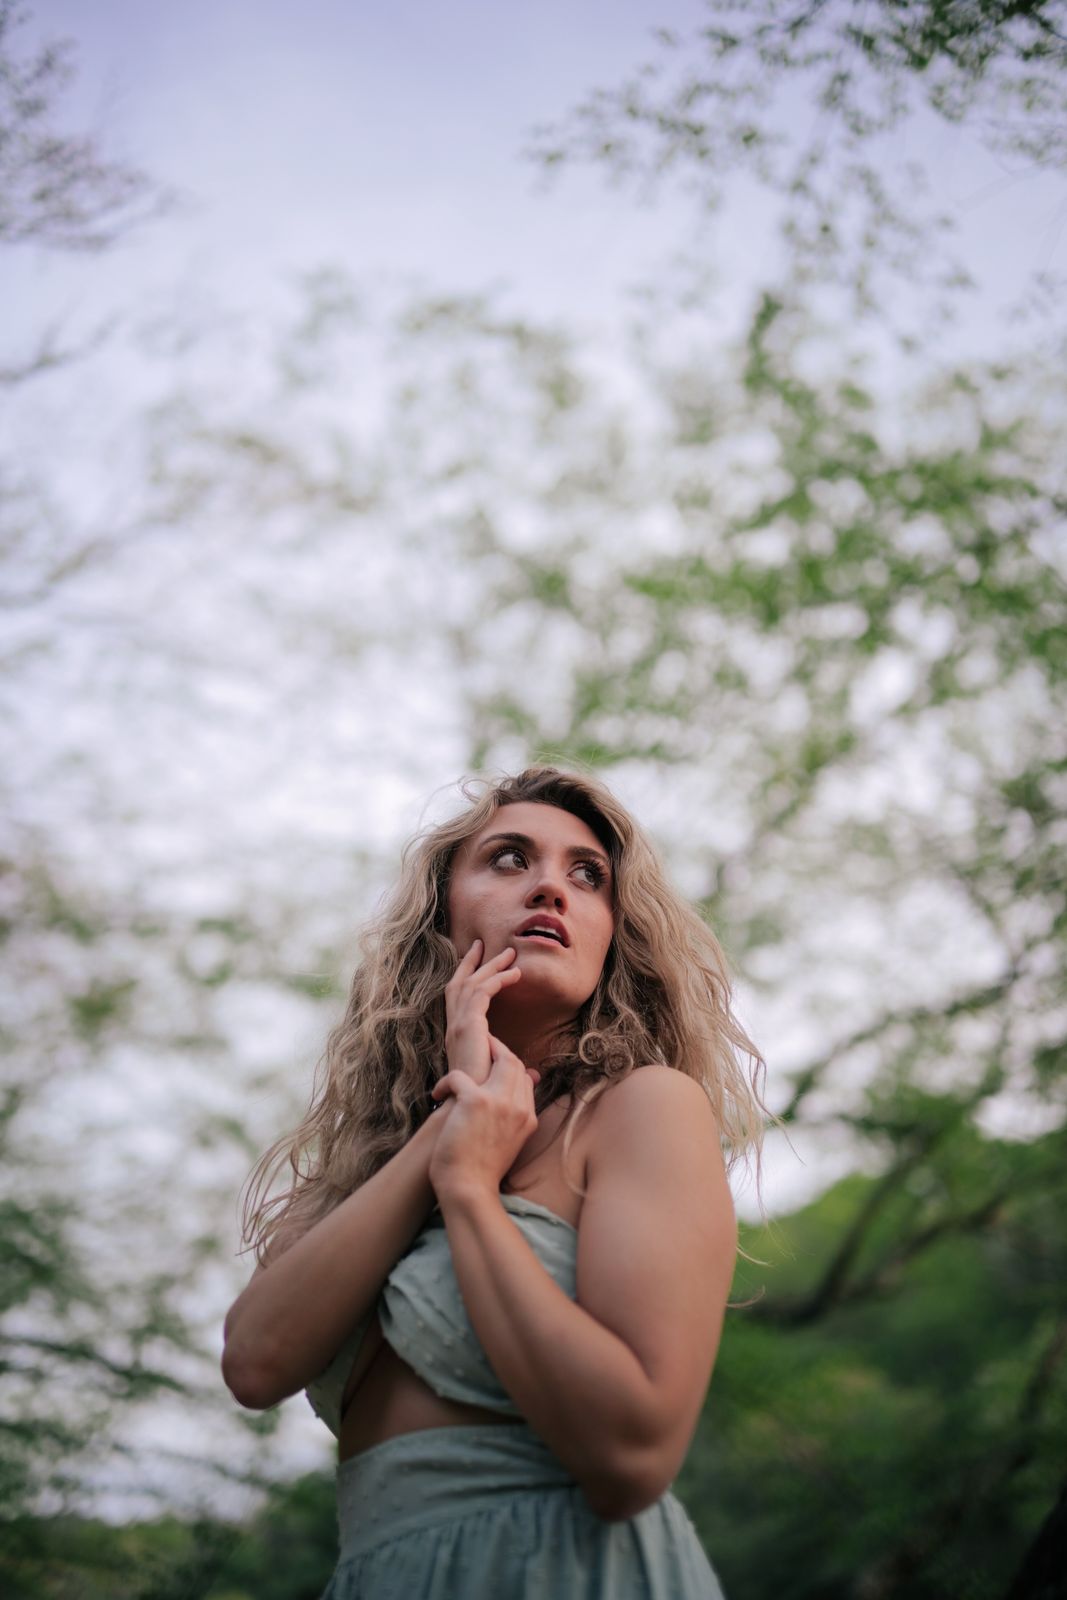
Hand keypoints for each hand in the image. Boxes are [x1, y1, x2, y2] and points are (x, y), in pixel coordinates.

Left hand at [429, 1035, 538, 1201]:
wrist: (469, 1190)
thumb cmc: (482, 1171)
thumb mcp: (508, 1143)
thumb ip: (512, 1118)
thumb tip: (507, 1106)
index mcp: (528, 1118)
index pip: (524, 1078)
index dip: (508, 1067)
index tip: (491, 1066)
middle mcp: (518, 1107)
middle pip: (514, 1062)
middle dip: (497, 1049)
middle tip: (478, 1049)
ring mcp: (499, 1102)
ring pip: (498, 1058)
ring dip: (478, 1053)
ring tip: (458, 1064)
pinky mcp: (475, 1101)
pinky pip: (459, 1075)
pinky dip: (445, 1082)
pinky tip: (437, 1095)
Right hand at [444, 939, 522, 1085]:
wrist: (470, 1110)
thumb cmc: (485, 1098)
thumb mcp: (501, 1078)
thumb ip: (514, 1070)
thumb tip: (535, 1074)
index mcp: (456, 1035)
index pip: (457, 997)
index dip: (465, 975)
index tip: (475, 958)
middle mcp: (453, 1027)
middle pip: (458, 983)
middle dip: (471, 963)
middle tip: (483, 943)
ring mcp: (457, 1026)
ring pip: (471, 984)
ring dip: (491, 967)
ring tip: (511, 954)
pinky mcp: (467, 1027)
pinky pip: (481, 993)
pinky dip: (497, 980)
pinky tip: (515, 975)